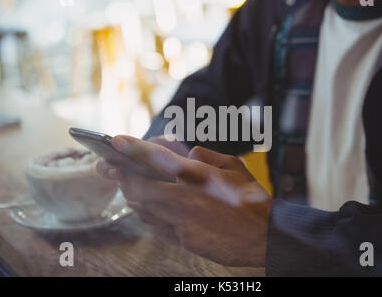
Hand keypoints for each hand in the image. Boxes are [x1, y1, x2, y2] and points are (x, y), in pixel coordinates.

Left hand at [97, 135, 272, 266]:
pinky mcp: (185, 240)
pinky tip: (155, 209)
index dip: (133, 149)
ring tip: (132, 187)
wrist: (266, 236)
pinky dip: (152, 215)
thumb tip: (191, 153)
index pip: (158, 159)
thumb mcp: (235, 168)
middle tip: (116, 171)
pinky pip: (159, 226)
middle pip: (139, 188)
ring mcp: (183, 223)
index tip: (116, 141)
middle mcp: (186, 200)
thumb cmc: (253, 199)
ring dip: (136, 197)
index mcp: (198, 177)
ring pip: (145, 209)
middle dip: (124, 179)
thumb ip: (208, 157)